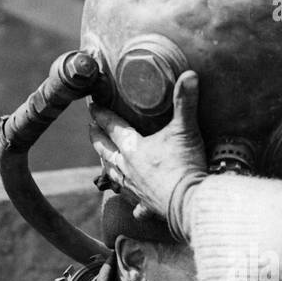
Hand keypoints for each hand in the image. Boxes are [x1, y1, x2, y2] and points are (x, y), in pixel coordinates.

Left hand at [88, 70, 206, 228]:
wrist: (189, 202)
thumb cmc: (184, 165)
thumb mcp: (185, 130)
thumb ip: (186, 102)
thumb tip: (190, 74)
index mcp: (133, 148)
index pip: (112, 127)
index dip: (102, 115)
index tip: (92, 106)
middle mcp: (128, 169)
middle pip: (106, 151)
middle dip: (97, 138)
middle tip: (91, 129)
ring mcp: (135, 190)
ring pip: (115, 176)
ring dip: (107, 167)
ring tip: (104, 161)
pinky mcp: (147, 207)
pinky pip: (137, 205)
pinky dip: (136, 205)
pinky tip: (136, 207)